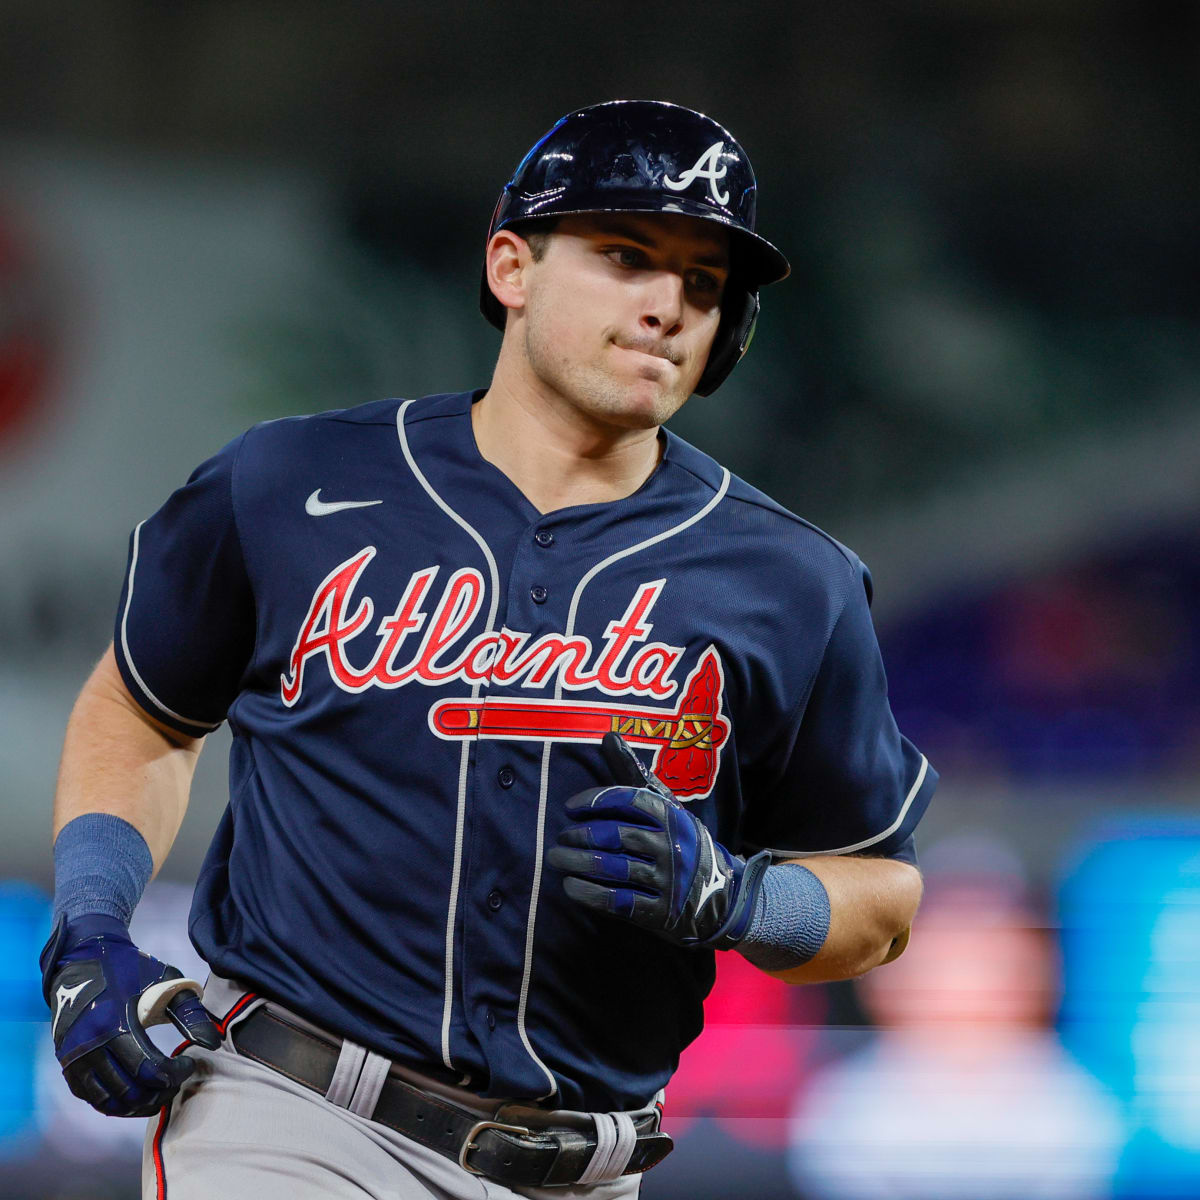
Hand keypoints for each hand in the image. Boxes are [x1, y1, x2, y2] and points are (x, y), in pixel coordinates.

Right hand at [39, 913, 220, 1116]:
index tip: (189, 1063)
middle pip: (130, 1091)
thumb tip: (212, 1044)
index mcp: (114, 1023)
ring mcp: (74, 1059)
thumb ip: (189, 1013)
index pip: (148, 1069)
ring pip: (110, 1102)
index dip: (175, 1074)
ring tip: (161, 1090)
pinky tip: (138, 1093)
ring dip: (140, 1104)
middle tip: (177, 1081)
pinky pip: (93, 1098)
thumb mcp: (165, 981)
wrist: (83, 959)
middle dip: (160, 1093)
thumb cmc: (130, 969)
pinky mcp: (68, 1065)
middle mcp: (89, 1046)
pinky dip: (117, 1103)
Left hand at [547, 733, 768, 947]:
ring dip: (577, 863)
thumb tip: (608, 736)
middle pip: (614, 835)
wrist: (725, 897)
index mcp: (672, 816)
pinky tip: (571, 887)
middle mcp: (671, 846)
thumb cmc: (684, 843)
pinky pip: (618, 902)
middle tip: (560, 839)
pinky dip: (589, 893)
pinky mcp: (661, 912)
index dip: (594, 801)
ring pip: (612, 868)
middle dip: (579, 836)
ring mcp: (667, 881)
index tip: (570, 806)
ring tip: (557, 859)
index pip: (628, 799)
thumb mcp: (668, 807)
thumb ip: (635, 775)